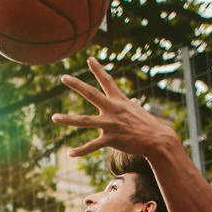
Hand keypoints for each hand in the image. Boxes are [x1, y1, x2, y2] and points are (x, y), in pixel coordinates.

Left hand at [51, 58, 181, 159]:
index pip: (108, 81)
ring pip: (85, 121)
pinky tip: (70, 153)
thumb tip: (132, 101)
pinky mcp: (111, 139)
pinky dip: (81, 150)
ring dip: (68, 119)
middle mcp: (113, 109)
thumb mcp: (138, 111)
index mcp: (119, 101)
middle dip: (77, 85)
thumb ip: (130, 105)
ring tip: (54, 117)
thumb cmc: (148, 124)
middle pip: (92, 94)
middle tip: (64, 77)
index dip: (98, 69)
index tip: (89, 58)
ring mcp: (111, 124)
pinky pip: (92, 145)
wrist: (157, 139)